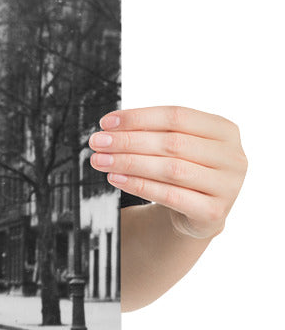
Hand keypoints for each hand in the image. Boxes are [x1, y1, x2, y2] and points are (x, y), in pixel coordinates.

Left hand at [89, 106, 246, 238]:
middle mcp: (232, 156)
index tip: (106, 122)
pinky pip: (170, 195)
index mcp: (224, 130)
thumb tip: (109, 128)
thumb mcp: (175, 146)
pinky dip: (139, 185)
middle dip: (128, 141)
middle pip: (172, 143)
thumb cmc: (183, 169)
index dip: (138, 117)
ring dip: (129, 163)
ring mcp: (227, 186)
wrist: (198, 213)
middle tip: (97, 142)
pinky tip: (116, 179)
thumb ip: (151, 133)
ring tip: (100, 160)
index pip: (177, 116)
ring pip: (171, 169)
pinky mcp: (213, 212)